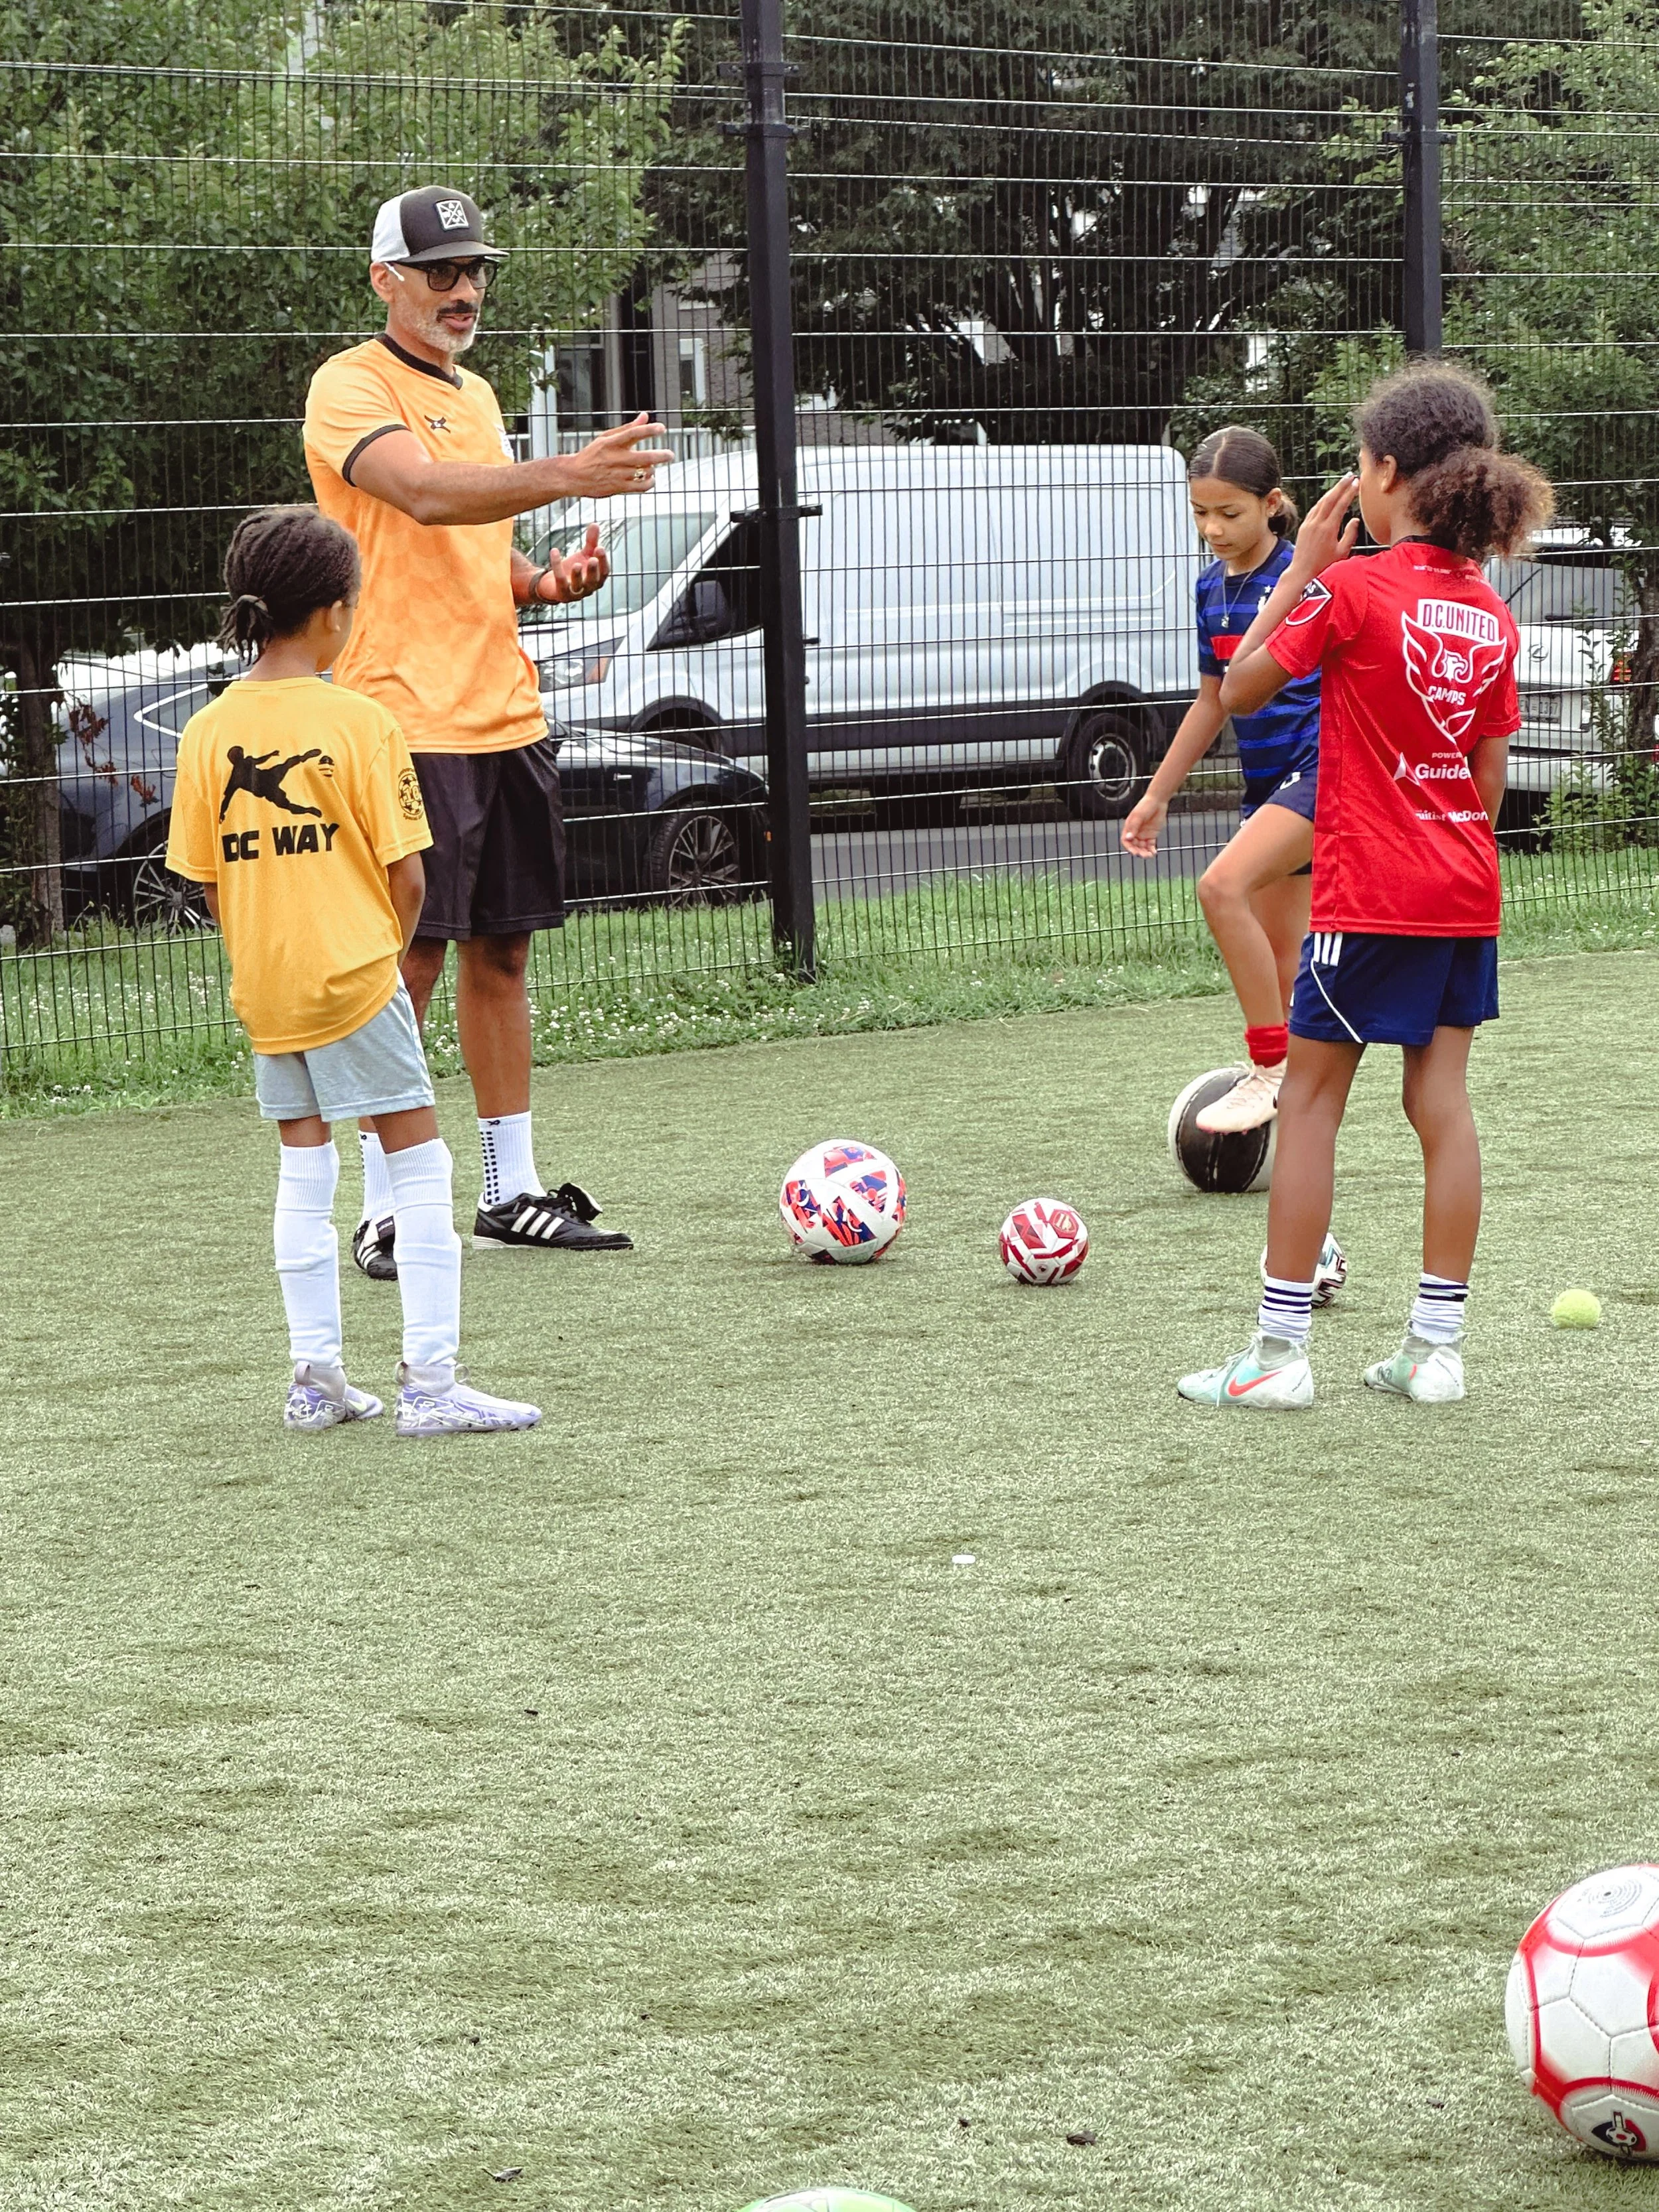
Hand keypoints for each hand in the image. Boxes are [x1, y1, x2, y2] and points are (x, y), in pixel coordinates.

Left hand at [538, 525, 607, 603]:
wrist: (553, 584)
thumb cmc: (574, 570)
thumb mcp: (584, 555)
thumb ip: (591, 542)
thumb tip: (595, 524)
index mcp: (597, 579)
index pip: (604, 572)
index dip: (603, 561)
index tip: (599, 547)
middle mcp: (589, 588)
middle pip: (593, 581)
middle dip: (593, 570)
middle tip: (592, 559)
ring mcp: (575, 593)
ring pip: (578, 586)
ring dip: (577, 575)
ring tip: (576, 564)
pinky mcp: (562, 594)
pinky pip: (560, 580)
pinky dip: (557, 565)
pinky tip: (554, 551)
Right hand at [559, 413, 674, 498]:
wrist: (574, 476)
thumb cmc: (592, 455)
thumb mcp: (606, 437)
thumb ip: (628, 428)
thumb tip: (645, 416)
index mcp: (612, 443)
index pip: (633, 434)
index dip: (649, 430)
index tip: (662, 428)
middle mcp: (616, 458)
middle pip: (645, 458)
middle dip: (661, 456)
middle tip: (670, 455)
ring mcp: (618, 474)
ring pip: (645, 472)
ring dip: (653, 469)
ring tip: (652, 467)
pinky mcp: (618, 487)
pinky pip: (641, 487)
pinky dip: (650, 483)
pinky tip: (650, 479)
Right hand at [1120, 793, 1167, 856]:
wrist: (1157, 801)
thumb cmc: (1145, 806)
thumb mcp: (1138, 816)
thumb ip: (1133, 827)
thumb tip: (1128, 838)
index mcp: (1129, 828)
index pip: (1126, 841)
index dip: (1129, 847)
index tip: (1134, 852)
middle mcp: (1135, 832)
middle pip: (1134, 846)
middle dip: (1138, 851)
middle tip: (1143, 855)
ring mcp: (1144, 834)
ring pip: (1142, 847)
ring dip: (1145, 852)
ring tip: (1149, 855)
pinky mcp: (1152, 835)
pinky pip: (1150, 845)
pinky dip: (1151, 849)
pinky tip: (1154, 852)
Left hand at [1291, 473, 1360, 577]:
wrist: (1302, 572)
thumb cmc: (1324, 566)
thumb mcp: (1342, 552)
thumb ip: (1350, 534)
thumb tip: (1354, 519)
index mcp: (1329, 528)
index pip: (1341, 504)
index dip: (1349, 492)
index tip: (1357, 483)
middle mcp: (1317, 523)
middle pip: (1330, 498)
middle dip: (1341, 485)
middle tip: (1351, 475)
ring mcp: (1309, 524)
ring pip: (1321, 502)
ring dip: (1332, 491)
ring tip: (1342, 483)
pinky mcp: (1303, 526)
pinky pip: (1314, 509)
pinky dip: (1322, 501)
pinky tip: (1328, 497)